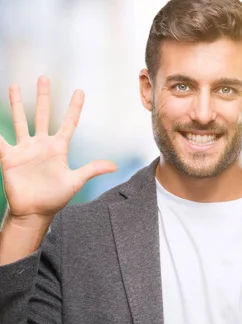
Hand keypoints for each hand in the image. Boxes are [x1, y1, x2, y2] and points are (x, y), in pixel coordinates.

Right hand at [0, 76, 116, 222]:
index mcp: (59, 148)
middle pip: (43, 115)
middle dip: (44, 96)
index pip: (69, 123)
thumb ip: (92, 170)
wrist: (34, 212)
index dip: (74, 107)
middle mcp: (42, 144)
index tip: (80, 91)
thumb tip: (114, 166)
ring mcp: (25, 149)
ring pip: (20, 120)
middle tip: (44, 77)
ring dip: (18, 103)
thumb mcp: (75, 182)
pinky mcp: (9, 157)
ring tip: (15, 85)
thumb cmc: (55, 197)